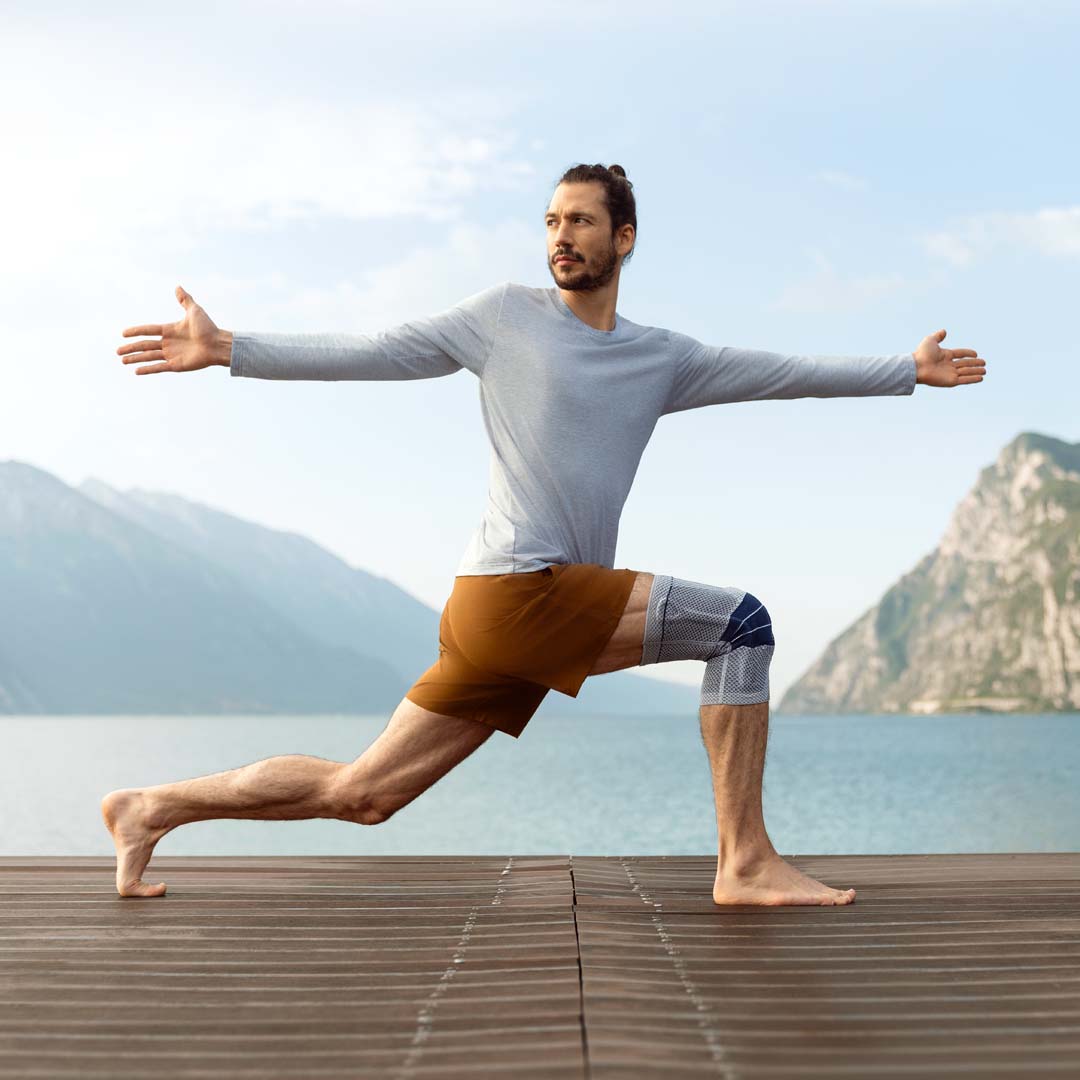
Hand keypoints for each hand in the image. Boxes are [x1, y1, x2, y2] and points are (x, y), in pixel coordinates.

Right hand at [116, 286, 230, 373]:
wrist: (218, 344)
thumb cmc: (208, 328)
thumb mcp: (194, 311)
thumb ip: (185, 300)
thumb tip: (178, 287)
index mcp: (170, 330)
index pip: (148, 330)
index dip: (136, 331)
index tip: (123, 333)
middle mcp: (168, 343)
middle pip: (145, 345)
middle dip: (131, 348)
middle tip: (118, 351)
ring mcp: (171, 355)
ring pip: (148, 357)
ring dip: (136, 358)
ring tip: (123, 361)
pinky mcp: (176, 365)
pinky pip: (159, 367)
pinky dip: (148, 369)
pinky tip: (137, 371)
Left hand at [913, 329, 985, 387]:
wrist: (917, 367)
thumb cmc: (922, 354)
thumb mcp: (930, 340)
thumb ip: (938, 336)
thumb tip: (944, 331)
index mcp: (944, 355)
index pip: (959, 354)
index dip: (967, 353)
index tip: (975, 353)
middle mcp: (948, 365)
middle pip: (964, 364)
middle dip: (974, 364)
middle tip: (984, 363)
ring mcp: (949, 374)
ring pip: (966, 372)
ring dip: (975, 371)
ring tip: (985, 370)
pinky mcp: (950, 381)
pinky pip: (964, 380)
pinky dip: (972, 379)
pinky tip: (981, 378)